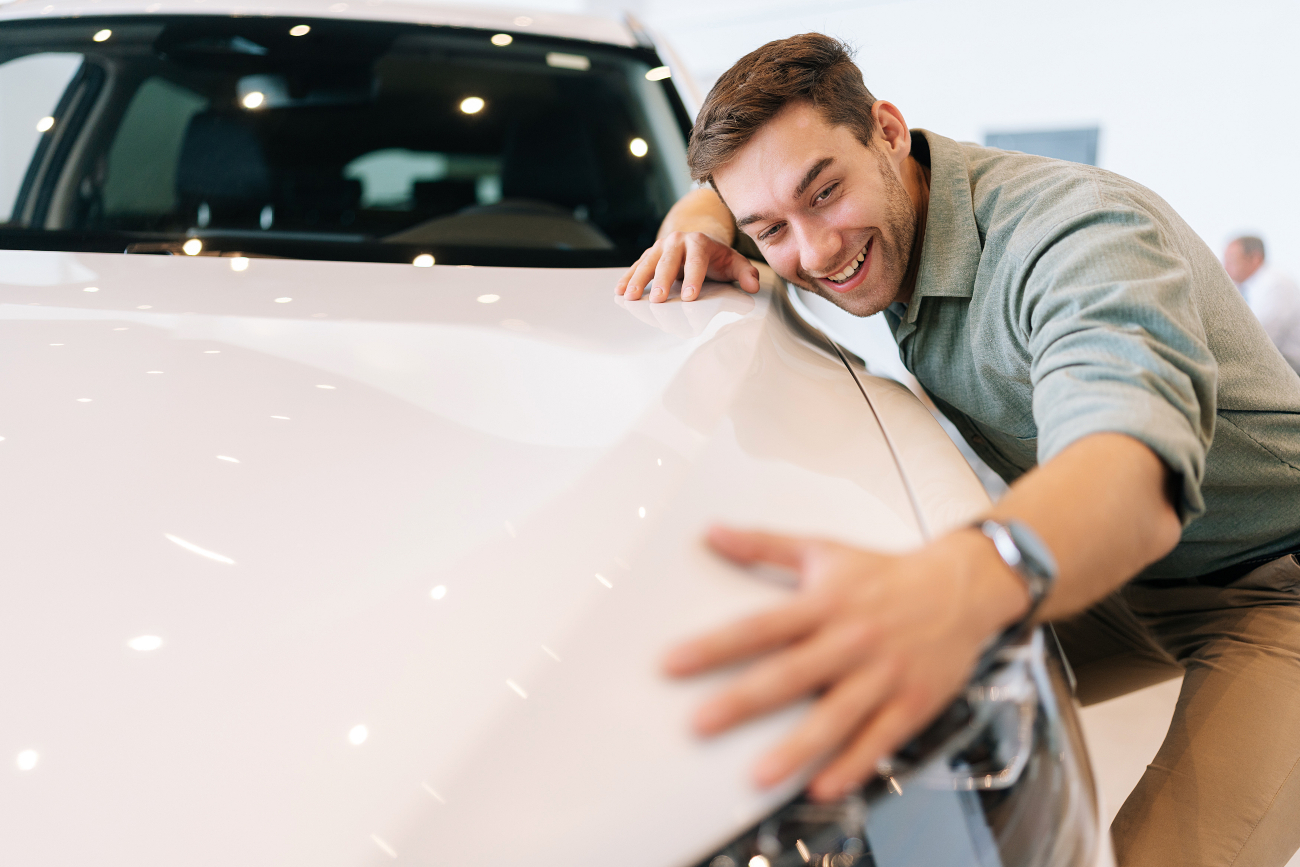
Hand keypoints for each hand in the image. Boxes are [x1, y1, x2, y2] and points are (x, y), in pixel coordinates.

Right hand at [616, 230, 760, 302]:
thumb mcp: (733, 262)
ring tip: (630, 296)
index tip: (689, 297)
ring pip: (648, 262)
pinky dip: (628, 277)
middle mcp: (678, 241)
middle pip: (668, 262)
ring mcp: (661, 247)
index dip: (693, 279)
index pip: (696, 261)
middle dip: (661, 281)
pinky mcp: (650, 255)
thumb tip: (753, 286)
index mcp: (699, 242)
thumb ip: (745, 273)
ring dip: (638, 280)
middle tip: (657, 299)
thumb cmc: (716, 257)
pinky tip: (620, 290)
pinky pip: (637, 266)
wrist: (698, 239)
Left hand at [664, 525, 1026, 800]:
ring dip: (797, 746)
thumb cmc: (886, 573)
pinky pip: (879, 738)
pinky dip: (854, 764)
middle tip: (701, 722)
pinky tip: (824, 784)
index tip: (674, 662)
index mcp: (825, 602)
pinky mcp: (911, 701)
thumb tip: (712, 532)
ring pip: (835, 715)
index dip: (714, 645)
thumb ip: (763, 546)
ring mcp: (882, 674)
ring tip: (759, 774)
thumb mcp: (822, 549)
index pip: (760, 625)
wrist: (963, 586)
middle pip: (790, 673)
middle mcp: (851, 639)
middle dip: (743, 700)